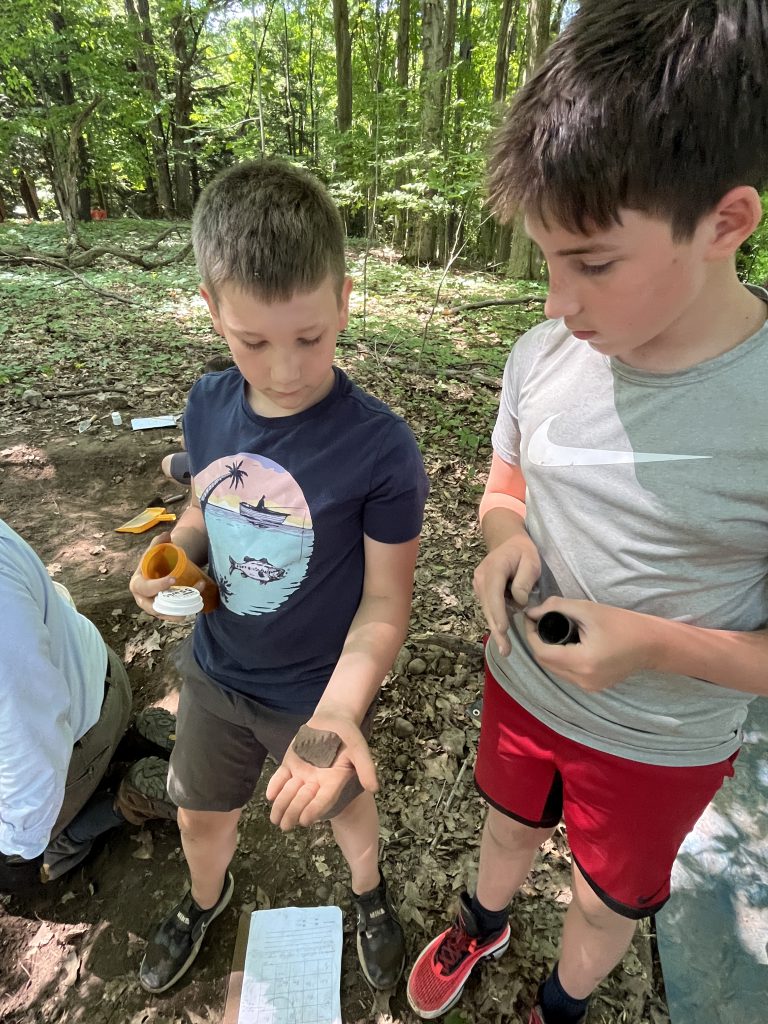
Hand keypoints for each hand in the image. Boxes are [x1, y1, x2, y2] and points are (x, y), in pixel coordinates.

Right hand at [128, 531, 203, 621]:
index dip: (158, 585)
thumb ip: (159, 543)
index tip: (174, 579)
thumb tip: (167, 534)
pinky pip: (170, 616)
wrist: (157, 573)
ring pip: (165, 613)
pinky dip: (180, 614)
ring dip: (179, 610)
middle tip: (186, 597)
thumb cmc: (153, 562)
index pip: (145, 588)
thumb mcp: (154, 552)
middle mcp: (142, 600)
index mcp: (137, 584)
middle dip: (169, 604)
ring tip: (193, 603)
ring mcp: (152, 608)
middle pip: (154, 607)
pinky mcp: (161, 612)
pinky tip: (192, 608)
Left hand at [266, 709, 377, 831]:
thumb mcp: (359, 748)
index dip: (314, 810)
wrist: (333, 719)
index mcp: (333, 781)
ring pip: (289, 792)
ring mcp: (302, 773)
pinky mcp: (290, 764)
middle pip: (303, 800)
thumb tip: (375, 788)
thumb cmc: (348, 735)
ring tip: (274, 818)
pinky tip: (270, 795)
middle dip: (293, 812)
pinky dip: (274, 786)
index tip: (305, 821)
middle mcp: (316, 781)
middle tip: (285, 825)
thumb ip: (366, 767)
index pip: (323, 799)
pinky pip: (280, 778)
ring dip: (281, 805)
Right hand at [474, 534, 540, 655]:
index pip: (494, 594)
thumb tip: (519, 602)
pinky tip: (503, 635)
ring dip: (496, 627)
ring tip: (504, 648)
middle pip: (488, 607)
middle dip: (496, 629)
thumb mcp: (531, 561)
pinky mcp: (482, 591)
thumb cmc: (523, 551)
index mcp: (494, 568)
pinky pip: (489, 607)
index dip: (498, 613)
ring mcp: (479, 585)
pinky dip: (496, 620)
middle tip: (504, 650)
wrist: (508, 542)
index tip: (503, 630)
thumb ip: (525, 580)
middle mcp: (481, 578)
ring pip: (488, 610)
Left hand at [523, 599, 658, 690]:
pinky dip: (562, 659)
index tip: (530, 618)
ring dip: (549, 652)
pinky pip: (568, 674)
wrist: (652, 644)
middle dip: (538, 642)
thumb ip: (556, 607)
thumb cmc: (622, 624)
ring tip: (551, 631)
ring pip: (556, 670)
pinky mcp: (594, 686)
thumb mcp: (588, 609)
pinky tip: (565, 644)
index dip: (531, 635)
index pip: (542, 652)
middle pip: (546, 663)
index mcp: (582, 662)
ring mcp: (589, 686)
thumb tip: (531, 611)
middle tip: (538, 622)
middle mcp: (583, 680)